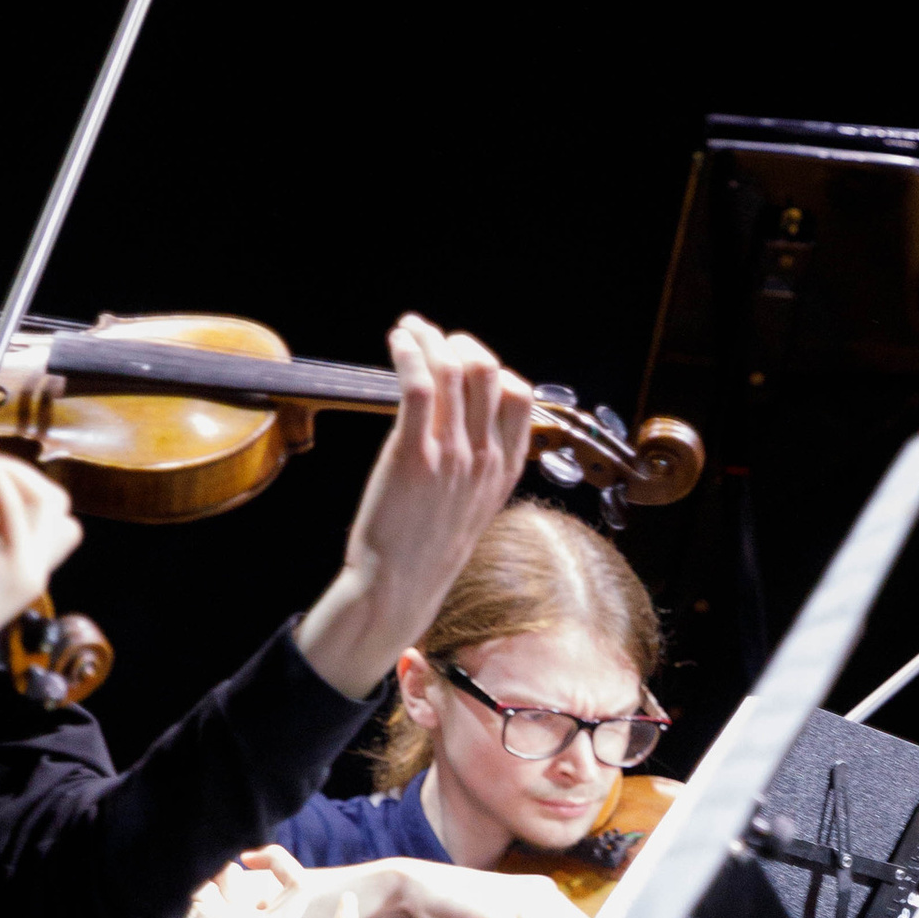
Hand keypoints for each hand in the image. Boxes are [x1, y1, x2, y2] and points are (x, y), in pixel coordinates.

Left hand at [0, 446, 82, 715]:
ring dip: (10, 472)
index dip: (11, 489)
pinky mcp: (16, 571)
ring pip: (49, 502)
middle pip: (56, 507)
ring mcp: (29, 574)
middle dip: (19, 477)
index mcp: (14, 576)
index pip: (42, 520)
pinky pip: (17, 509)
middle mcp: (31, 574)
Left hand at [295, 316, 534, 700]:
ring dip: (430, 338)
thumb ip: (479, 464)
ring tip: (410, 329)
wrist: (399, 588)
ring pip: (453, 372)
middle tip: (433, 339)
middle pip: (489, 373)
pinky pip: (419, 385)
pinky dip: (409, 352)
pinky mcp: (414, 454)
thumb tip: (468, 425)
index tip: (464, 360)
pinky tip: (398, 341)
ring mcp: (452, 455)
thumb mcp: (472, 505)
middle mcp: (485, 457)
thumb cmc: (428, 548)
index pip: (519, 396)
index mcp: (505, 469)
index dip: (493, 366)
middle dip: (461, 344)